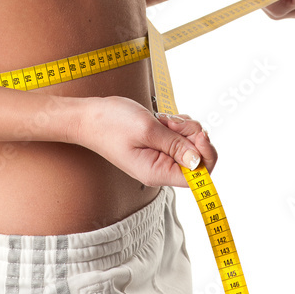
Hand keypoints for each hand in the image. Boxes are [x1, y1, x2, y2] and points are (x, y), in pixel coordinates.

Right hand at [73, 95, 216, 187]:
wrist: (88, 116)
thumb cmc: (111, 123)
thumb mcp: (147, 130)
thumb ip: (175, 145)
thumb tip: (199, 161)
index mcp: (157, 172)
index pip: (197, 177)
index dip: (206, 155)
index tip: (199, 134)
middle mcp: (160, 169)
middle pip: (196, 158)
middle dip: (192, 136)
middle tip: (174, 122)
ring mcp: (158, 157)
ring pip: (188, 145)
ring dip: (183, 128)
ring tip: (164, 120)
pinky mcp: (156, 146)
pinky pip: (178, 138)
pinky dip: (177, 126)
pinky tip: (164, 119)